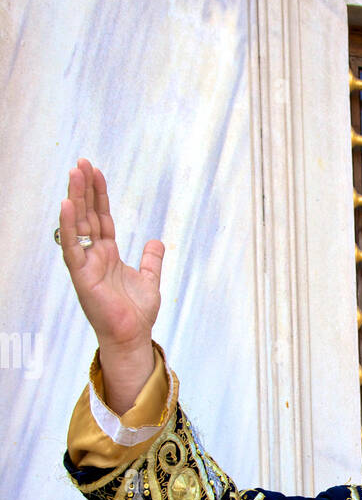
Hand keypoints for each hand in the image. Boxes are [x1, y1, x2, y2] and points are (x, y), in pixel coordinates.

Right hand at [58, 158, 163, 355]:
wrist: (133, 337)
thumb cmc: (137, 314)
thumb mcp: (149, 280)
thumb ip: (150, 260)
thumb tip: (155, 241)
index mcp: (107, 254)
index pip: (101, 217)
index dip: (98, 194)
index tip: (95, 171)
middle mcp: (93, 256)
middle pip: (87, 215)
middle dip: (84, 189)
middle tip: (81, 162)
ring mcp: (86, 265)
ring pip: (79, 226)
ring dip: (76, 199)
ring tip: (74, 173)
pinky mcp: (81, 277)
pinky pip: (72, 248)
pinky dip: (69, 227)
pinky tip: (68, 205)